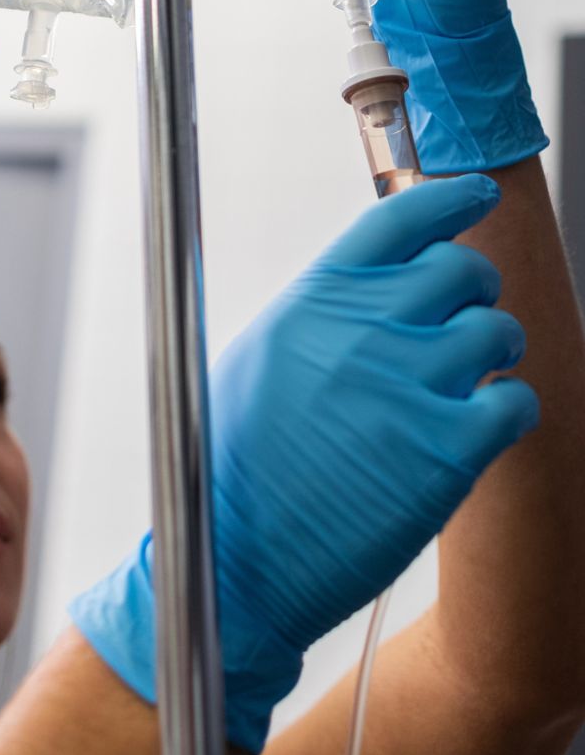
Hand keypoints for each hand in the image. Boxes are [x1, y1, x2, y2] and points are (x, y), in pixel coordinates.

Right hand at [71, 176, 537, 752]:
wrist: (240, 558)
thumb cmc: (240, 465)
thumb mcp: (264, 357)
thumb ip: (328, 310)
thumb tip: (382, 285)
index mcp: (319, 297)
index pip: (404, 216)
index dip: (452, 198)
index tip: (476, 196)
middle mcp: (367, 327)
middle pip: (463, 268)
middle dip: (472, 293)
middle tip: (462, 321)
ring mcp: (411, 384)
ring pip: (499, 330)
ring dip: (494, 353)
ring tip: (465, 384)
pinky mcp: (448, 449)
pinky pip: (516, 400)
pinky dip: (508, 411)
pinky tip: (478, 428)